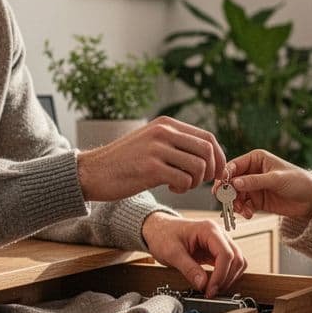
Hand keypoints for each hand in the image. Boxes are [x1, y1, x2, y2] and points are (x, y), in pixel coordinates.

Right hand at [77, 117, 226, 200]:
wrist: (93, 172)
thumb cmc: (124, 162)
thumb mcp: (152, 143)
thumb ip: (176, 144)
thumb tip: (209, 155)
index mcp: (166, 124)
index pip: (207, 137)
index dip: (219, 157)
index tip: (217, 173)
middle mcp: (164, 132)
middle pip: (207, 150)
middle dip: (211, 171)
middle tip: (198, 182)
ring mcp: (157, 149)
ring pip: (198, 166)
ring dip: (195, 182)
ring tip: (181, 185)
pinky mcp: (150, 168)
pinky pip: (184, 180)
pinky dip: (183, 188)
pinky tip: (171, 188)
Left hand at [142, 213, 246, 297]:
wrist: (158, 229)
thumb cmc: (163, 235)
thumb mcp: (172, 252)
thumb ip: (188, 268)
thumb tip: (202, 284)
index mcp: (208, 230)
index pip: (226, 254)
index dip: (221, 275)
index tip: (210, 289)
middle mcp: (218, 234)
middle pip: (236, 258)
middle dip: (226, 278)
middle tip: (211, 292)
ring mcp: (219, 242)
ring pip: (237, 262)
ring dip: (229, 278)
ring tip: (213, 289)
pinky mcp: (216, 251)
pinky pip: (230, 264)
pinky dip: (226, 275)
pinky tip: (214, 283)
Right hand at [220, 149, 311, 222]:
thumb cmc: (298, 181)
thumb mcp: (276, 179)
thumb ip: (255, 181)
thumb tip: (235, 182)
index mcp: (256, 159)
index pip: (234, 165)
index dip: (226, 176)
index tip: (221, 187)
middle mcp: (252, 172)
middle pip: (231, 181)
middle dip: (228, 192)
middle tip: (227, 202)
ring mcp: (253, 187)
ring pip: (235, 195)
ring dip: (235, 204)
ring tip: (242, 210)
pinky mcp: (256, 200)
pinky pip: (243, 205)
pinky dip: (243, 210)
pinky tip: (249, 214)